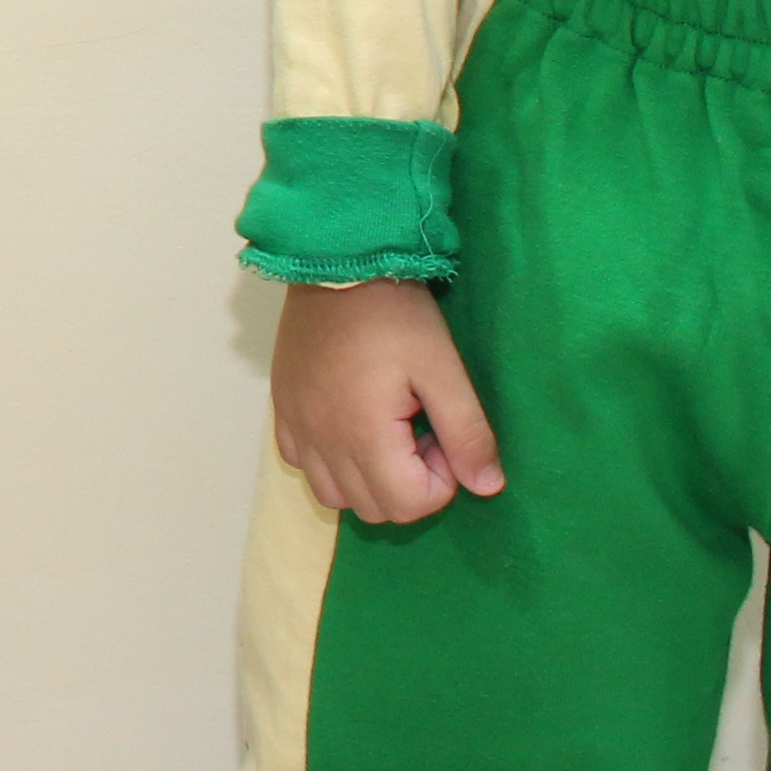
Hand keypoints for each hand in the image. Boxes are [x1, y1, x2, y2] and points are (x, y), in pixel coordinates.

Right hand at [270, 278, 502, 522]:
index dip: (440, 480)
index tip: (440, 433)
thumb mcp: (444, 370)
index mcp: (364, 435)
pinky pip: (300, 462)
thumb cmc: (397, 315)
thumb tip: (487, 487)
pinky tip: (349, 423)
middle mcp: (323, 441)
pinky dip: (329, 461)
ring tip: (386, 431)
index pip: (407, 505)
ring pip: (333, 495)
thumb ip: (467, 433)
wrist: (336, 262)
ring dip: (368, 480)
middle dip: (407, 482)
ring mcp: (297, 425)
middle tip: (419, 430)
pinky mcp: (282, 408)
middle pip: (372, 509)